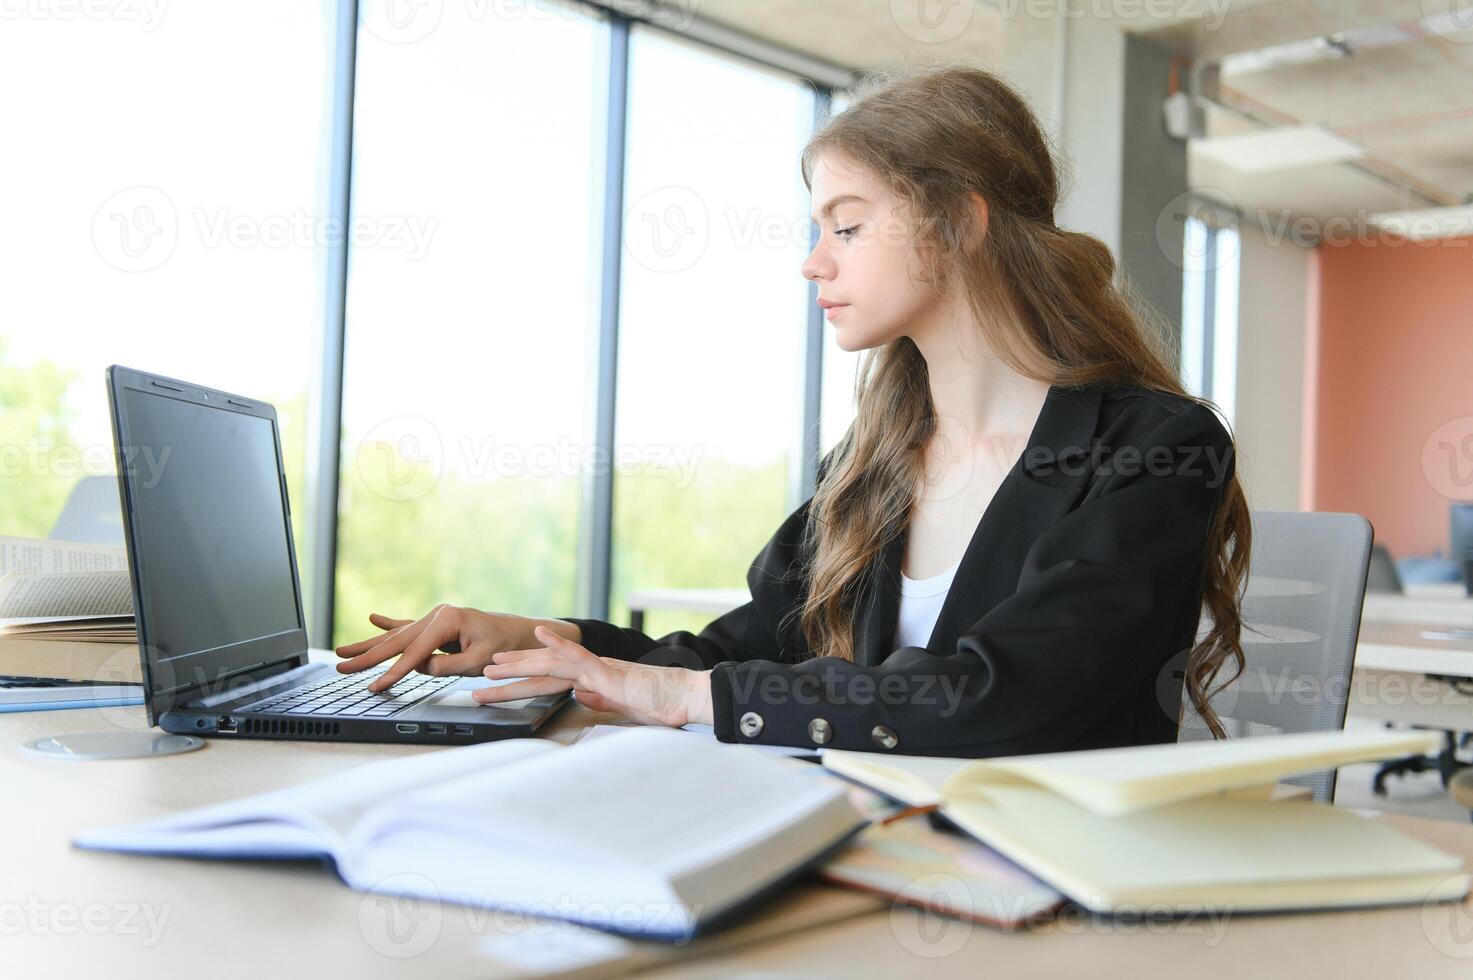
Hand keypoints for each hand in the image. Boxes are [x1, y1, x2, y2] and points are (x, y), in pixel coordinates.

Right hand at [334, 605, 578, 693]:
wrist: (521, 632)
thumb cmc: (504, 646)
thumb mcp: (478, 662)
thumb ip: (447, 666)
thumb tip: (420, 667)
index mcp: (447, 620)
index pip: (414, 653)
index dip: (393, 672)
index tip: (373, 686)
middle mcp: (437, 615)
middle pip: (396, 641)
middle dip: (367, 656)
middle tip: (341, 667)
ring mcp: (435, 618)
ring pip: (396, 635)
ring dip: (369, 644)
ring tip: (342, 651)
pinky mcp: (437, 625)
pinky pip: (408, 627)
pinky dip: (389, 624)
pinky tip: (373, 619)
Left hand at [481, 625, 713, 727]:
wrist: (687, 697)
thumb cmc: (663, 703)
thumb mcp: (624, 706)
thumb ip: (603, 700)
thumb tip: (582, 697)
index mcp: (594, 679)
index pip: (552, 676)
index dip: (525, 675)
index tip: (502, 678)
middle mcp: (592, 670)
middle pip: (545, 668)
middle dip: (513, 670)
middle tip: (483, 672)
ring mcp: (600, 669)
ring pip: (553, 663)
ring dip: (521, 663)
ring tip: (494, 668)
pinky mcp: (610, 674)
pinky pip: (581, 657)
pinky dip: (560, 646)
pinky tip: (542, 637)